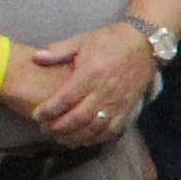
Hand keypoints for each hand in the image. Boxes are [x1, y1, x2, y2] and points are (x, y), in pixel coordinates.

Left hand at [26, 22, 158, 146]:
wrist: (145, 43)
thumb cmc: (111, 40)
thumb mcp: (83, 40)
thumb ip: (58, 51)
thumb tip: (35, 57)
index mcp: (91, 73)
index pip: (65, 98)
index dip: (49, 110)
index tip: (37, 115)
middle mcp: (105, 91)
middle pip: (79, 118)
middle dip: (59, 127)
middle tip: (45, 129)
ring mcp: (119, 102)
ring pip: (95, 128)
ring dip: (76, 137)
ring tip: (61, 138)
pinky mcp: (129, 108)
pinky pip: (113, 130)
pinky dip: (97, 138)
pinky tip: (85, 139)